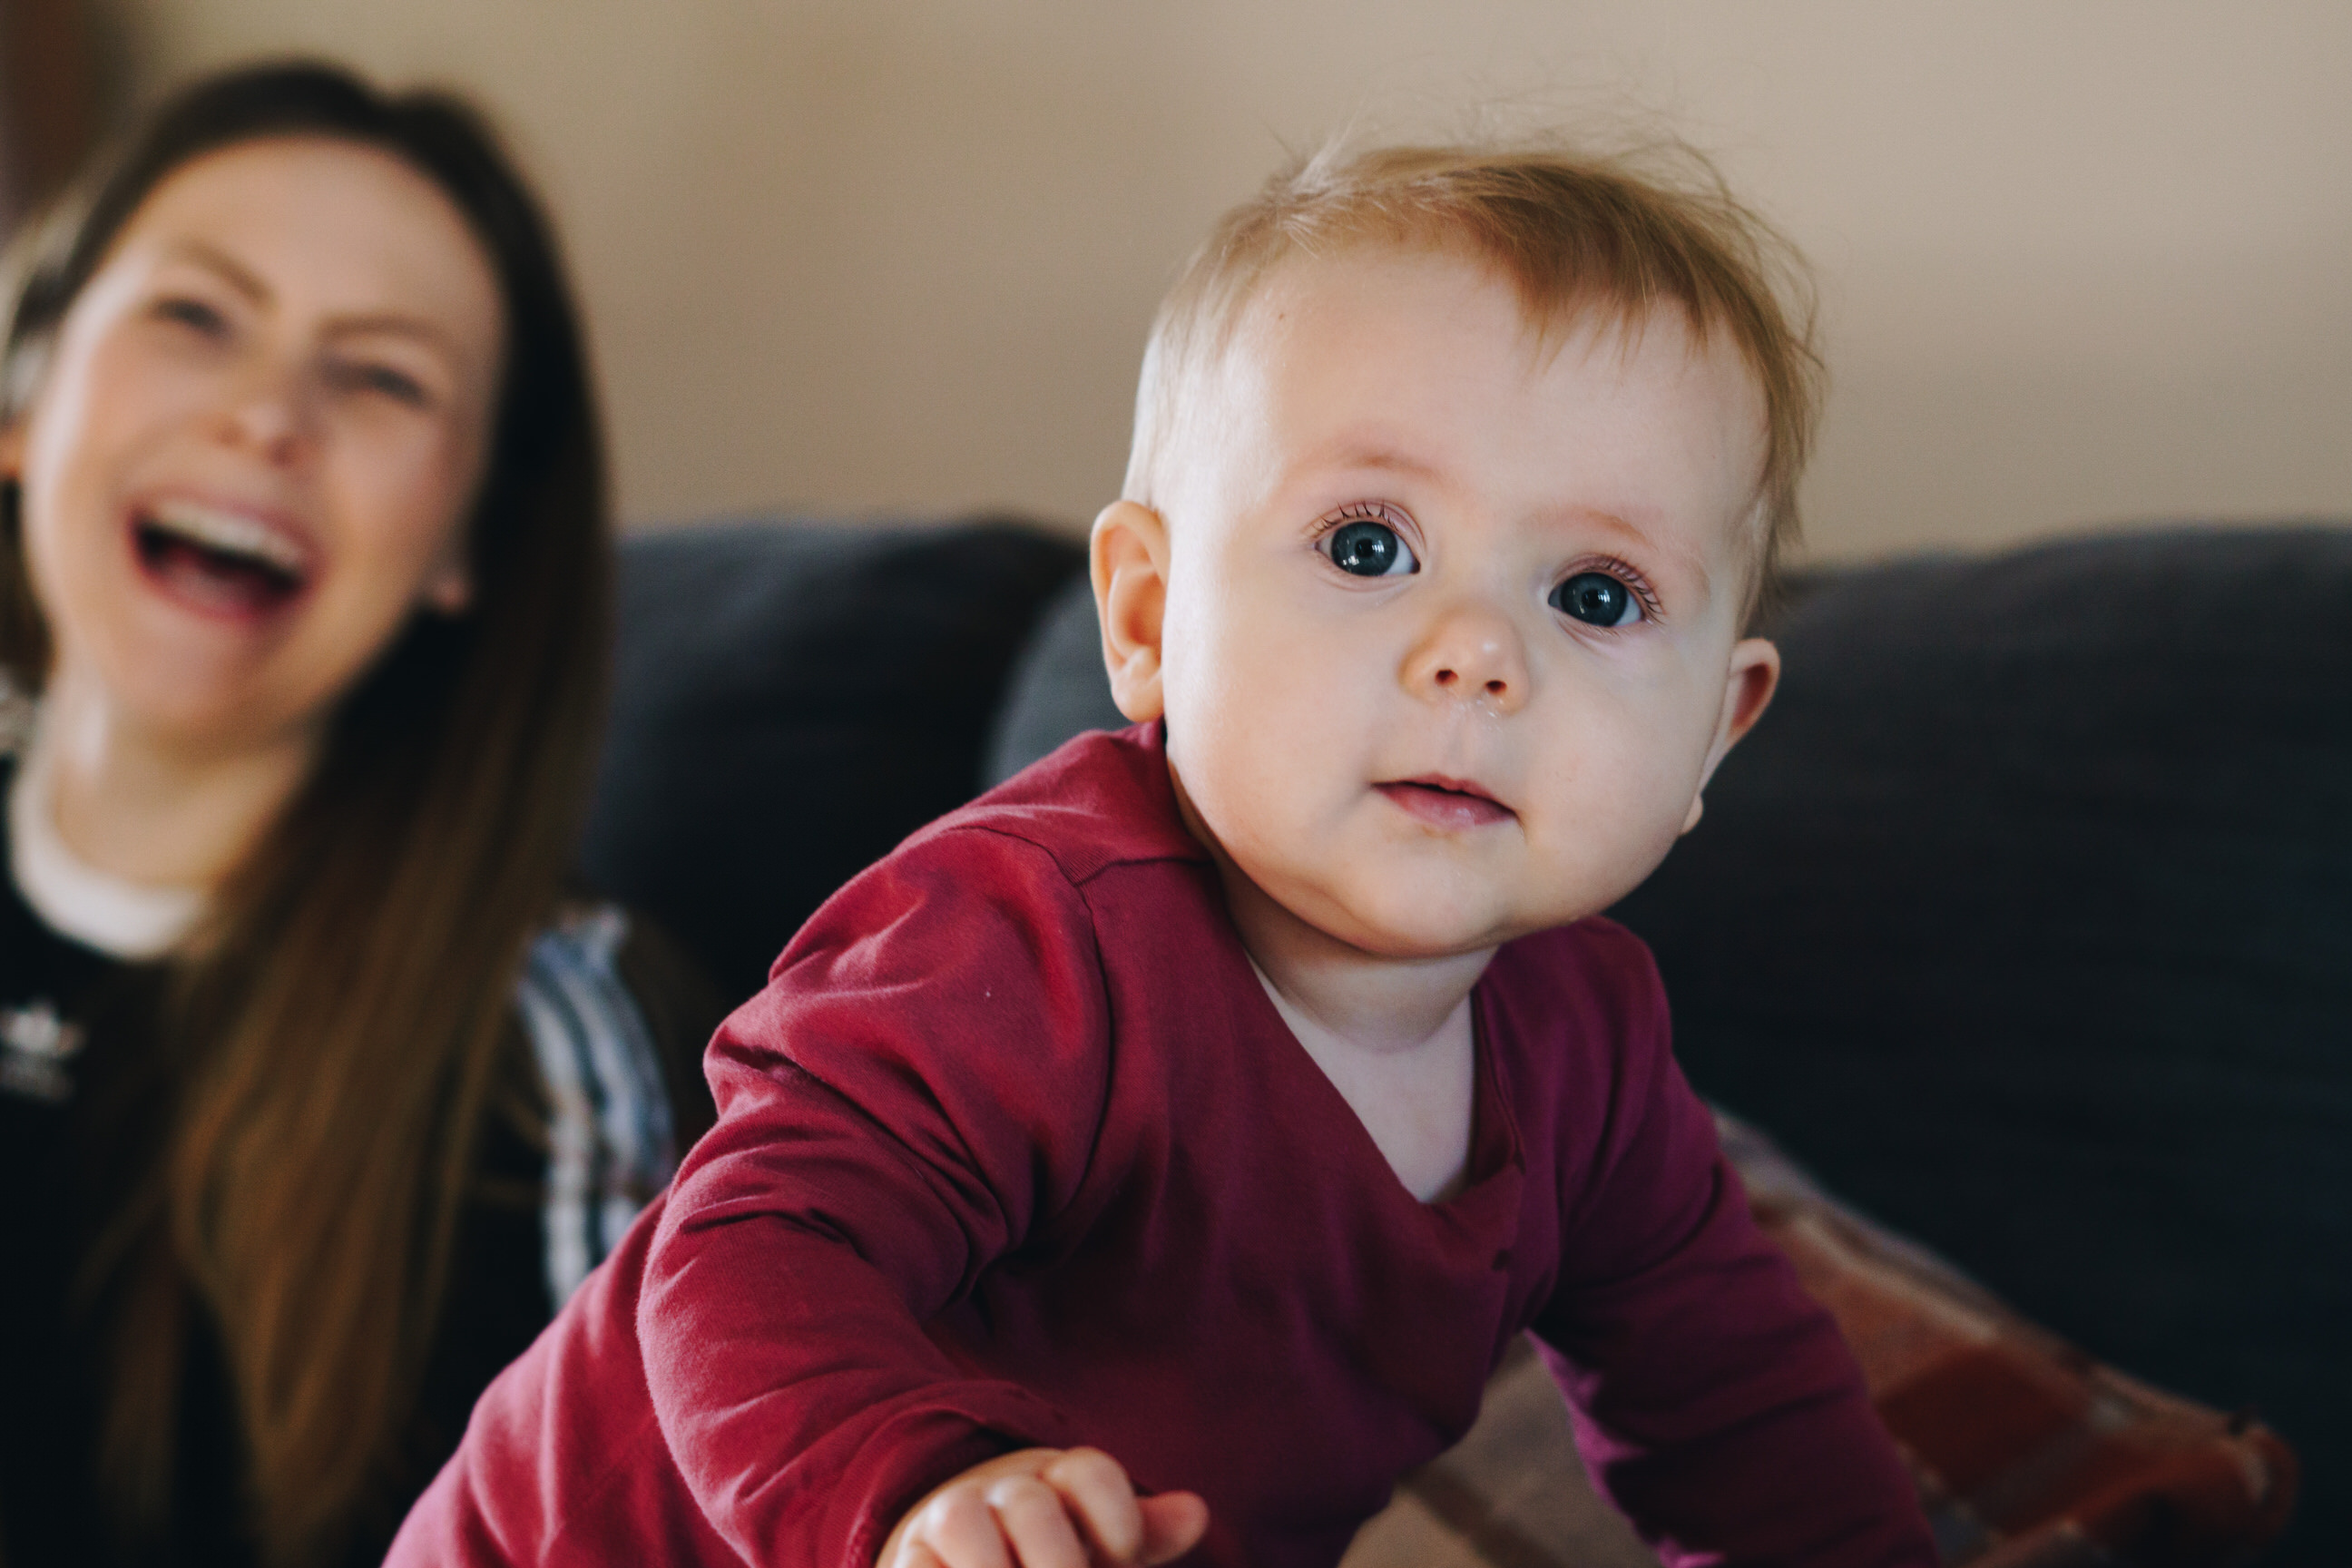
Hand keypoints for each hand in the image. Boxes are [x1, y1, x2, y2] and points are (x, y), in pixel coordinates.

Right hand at [879, 1446, 1208, 1567]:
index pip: (1089, 1473)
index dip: (1116, 1514)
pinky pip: (915, 1564)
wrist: (959, 1554)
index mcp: (1060, 1482)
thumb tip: (1197, 1512)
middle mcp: (1006, 1492)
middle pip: (1030, 1502)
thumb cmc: (1050, 1553)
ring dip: (989, 1567)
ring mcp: (952, 1518)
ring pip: (963, 1517)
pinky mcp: (908, 1555)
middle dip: (1055, 1558)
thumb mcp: (1099, 1545)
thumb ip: (1143, 1533)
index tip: (1122, 1554)